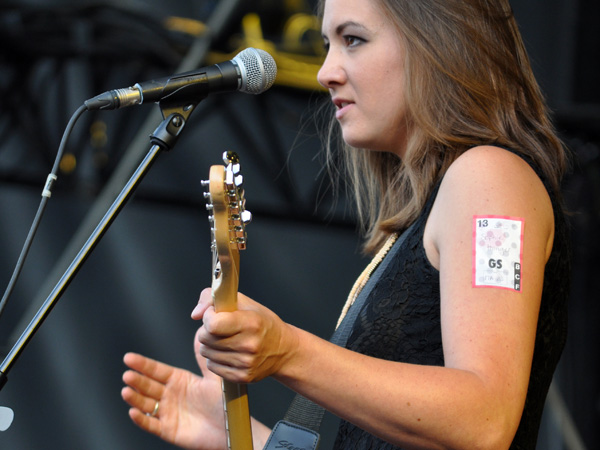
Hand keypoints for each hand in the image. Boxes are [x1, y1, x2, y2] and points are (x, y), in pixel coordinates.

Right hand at [121, 334, 227, 449]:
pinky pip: (152, 425)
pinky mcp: (169, 430)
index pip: (157, 370)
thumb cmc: (226, 402)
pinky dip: (141, 419)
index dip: (143, 364)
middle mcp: (171, 395)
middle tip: (127, 374)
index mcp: (180, 380)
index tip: (128, 358)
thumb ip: (204, 359)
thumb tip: (200, 336)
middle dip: (137, 380)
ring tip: (126, 391)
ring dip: (135, 398)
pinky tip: (133, 412)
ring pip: (146, 404)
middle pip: (148, 386)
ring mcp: (168, 413)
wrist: (232, 427)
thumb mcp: (214, 377)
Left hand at [192, 288, 297, 383]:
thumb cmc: (262, 323)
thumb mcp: (243, 302)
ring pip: (206, 352)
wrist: (282, 350)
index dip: (208, 316)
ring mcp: (245, 363)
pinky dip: (216, 358)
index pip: (212, 324)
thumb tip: (195, 314)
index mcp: (251, 323)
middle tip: (221, 327)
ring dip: (211, 344)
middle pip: (205, 338)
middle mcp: (249, 345)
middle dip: (207, 330)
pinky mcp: (242, 377)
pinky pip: (212, 366)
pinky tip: (229, 352)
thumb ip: (213, 298)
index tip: (215, 314)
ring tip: (227, 339)